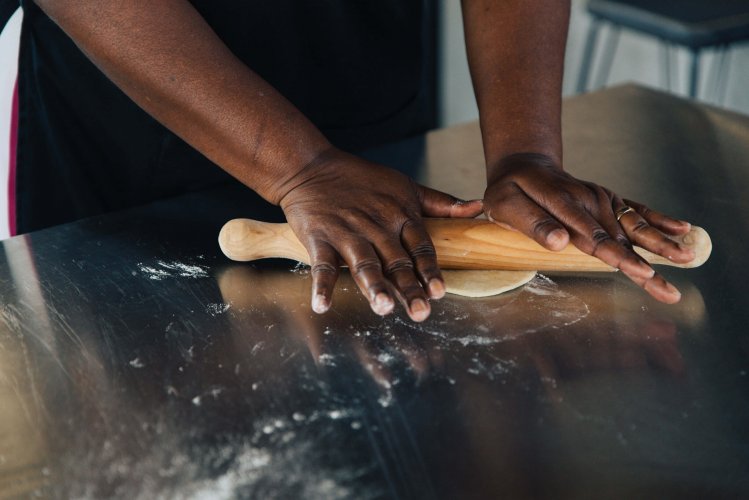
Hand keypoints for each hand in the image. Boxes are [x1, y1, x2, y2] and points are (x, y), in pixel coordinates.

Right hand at [278, 148, 482, 320]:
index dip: (429, 269)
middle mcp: (377, 226)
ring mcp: (347, 233)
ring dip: (373, 285)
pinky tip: (322, 305)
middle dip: (409, 287)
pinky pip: (322, 264)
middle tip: (421, 312)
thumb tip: (478, 208)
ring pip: (364, 262)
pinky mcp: (319, 238)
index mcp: (400, 215)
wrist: (312, 167)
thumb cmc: (362, 179)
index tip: (439, 291)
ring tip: (383, 307)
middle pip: (395, 261)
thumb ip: (441, 203)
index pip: (420, 247)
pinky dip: (321, 286)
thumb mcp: (406, 186)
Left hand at [483, 153, 693, 303]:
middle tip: (668, 290)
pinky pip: (635, 210)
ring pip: (634, 225)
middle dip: (646, 265)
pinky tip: (682, 228)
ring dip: (662, 244)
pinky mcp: (608, 199)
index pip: (593, 236)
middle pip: (620, 237)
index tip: (641, 272)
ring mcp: (601, 198)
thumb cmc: (510, 191)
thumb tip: (560, 243)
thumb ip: (532, 224)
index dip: (617, 256)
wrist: (523, 167)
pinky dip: (659, 219)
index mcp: (563, 202)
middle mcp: (588, 199)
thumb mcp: (506, 205)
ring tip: (688, 259)